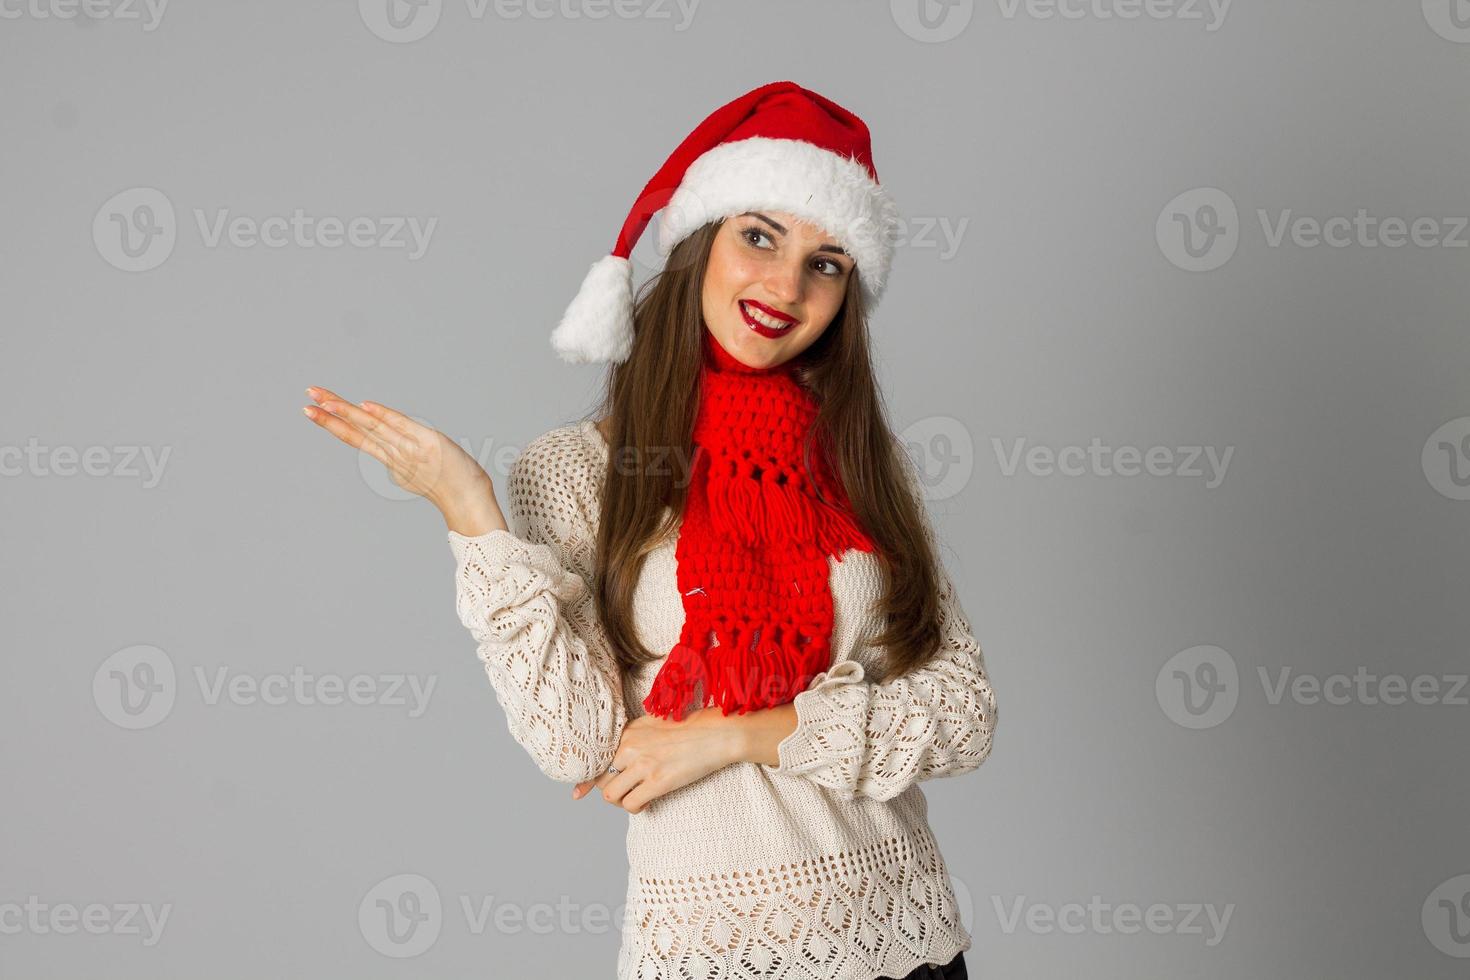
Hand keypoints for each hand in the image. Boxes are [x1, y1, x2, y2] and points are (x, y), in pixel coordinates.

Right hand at [302, 386, 500, 532]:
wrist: (469, 502)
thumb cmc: (451, 485)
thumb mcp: (421, 469)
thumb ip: (404, 457)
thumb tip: (394, 446)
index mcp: (391, 460)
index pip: (358, 436)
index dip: (335, 423)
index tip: (314, 408)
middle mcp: (395, 454)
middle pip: (357, 430)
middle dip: (329, 415)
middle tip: (306, 398)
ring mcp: (408, 450)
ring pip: (372, 427)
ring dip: (347, 412)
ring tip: (323, 400)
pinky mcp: (427, 444)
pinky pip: (402, 426)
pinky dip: (384, 416)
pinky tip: (365, 405)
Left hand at [571, 706, 745, 813]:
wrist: (718, 732)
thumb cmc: (692, 726)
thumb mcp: (656, 722)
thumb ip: (635, 736)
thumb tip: (620, 757)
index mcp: (629, 731)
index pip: (596, 757)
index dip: (586, 779)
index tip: (578, 793)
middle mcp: (631, 746)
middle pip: (601, 778)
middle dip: (610, 789)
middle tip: (626, 791)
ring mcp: (643, 764)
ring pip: (611, 795)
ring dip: (620, 801)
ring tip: (636, 798)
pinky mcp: (658, 781)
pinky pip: (631, 804)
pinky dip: (635, 808)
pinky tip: (647, 802)